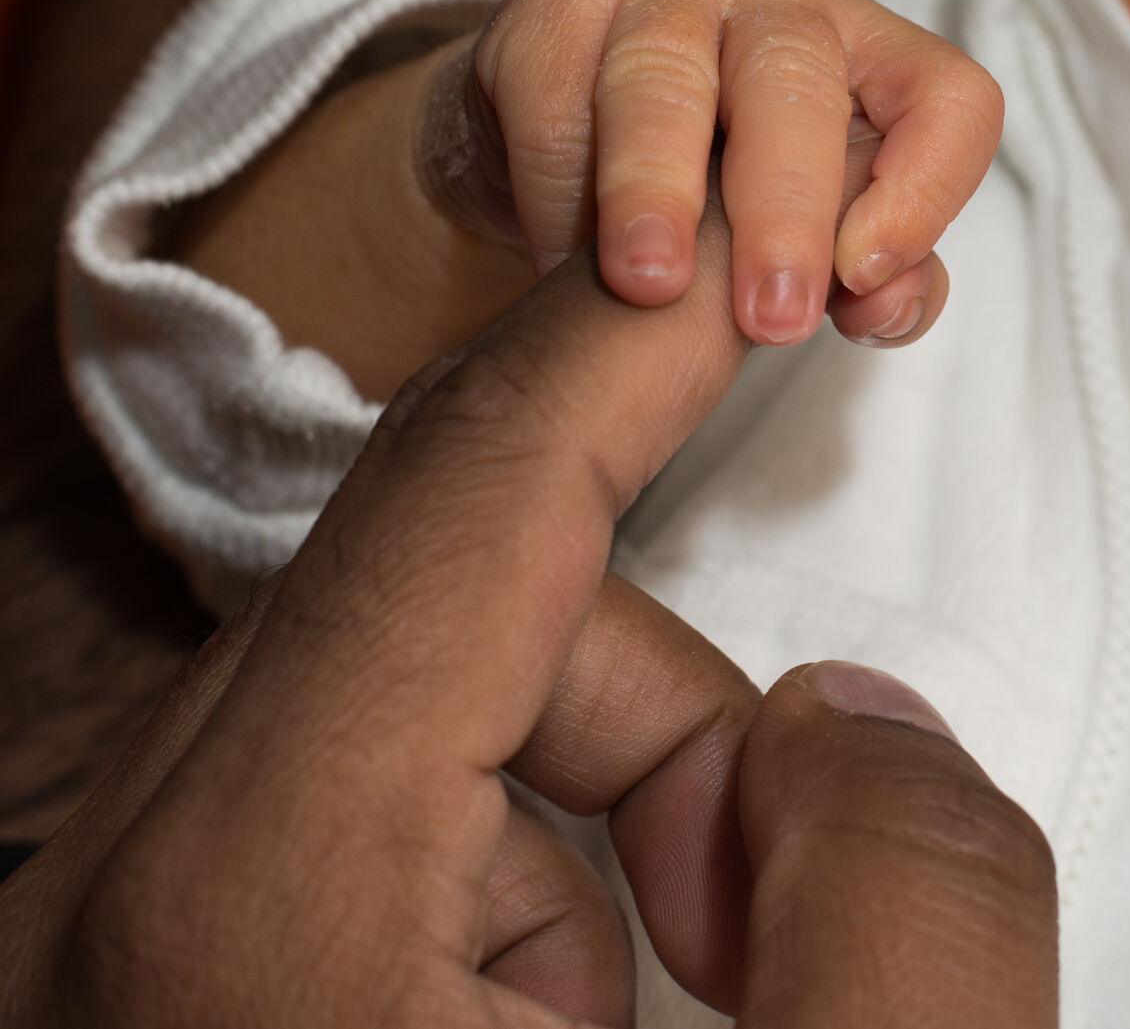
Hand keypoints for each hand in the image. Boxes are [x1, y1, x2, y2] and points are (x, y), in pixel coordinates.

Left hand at [0, 205, 1054, 1024]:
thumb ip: (905, 916)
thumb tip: (855, 713)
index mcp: (261, 892)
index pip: (474, 485)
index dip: (646, 332)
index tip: (772, 249)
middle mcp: (150, 872)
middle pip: (464, 610)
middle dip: (682, 718)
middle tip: (763, 921)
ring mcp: (158, 921)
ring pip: (443, 725)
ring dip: (612, 829)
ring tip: (682, 1010)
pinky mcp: (197, 964)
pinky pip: (402, 824)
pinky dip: (533, 898)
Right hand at [428, 0, 1002, 346]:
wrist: (564, 136)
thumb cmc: (714, 190)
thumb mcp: (803, 238)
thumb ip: (867, 279)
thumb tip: (883, 308)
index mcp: (867, 52)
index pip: (946, 96)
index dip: (926, 188)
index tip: (865, 283)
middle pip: (800, 79)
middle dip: (788, 207)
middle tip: (771, 318)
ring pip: (666, 75)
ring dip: (657, 188)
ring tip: (649, 286)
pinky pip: (560, 91)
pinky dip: (561, 187)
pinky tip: (564, 253)